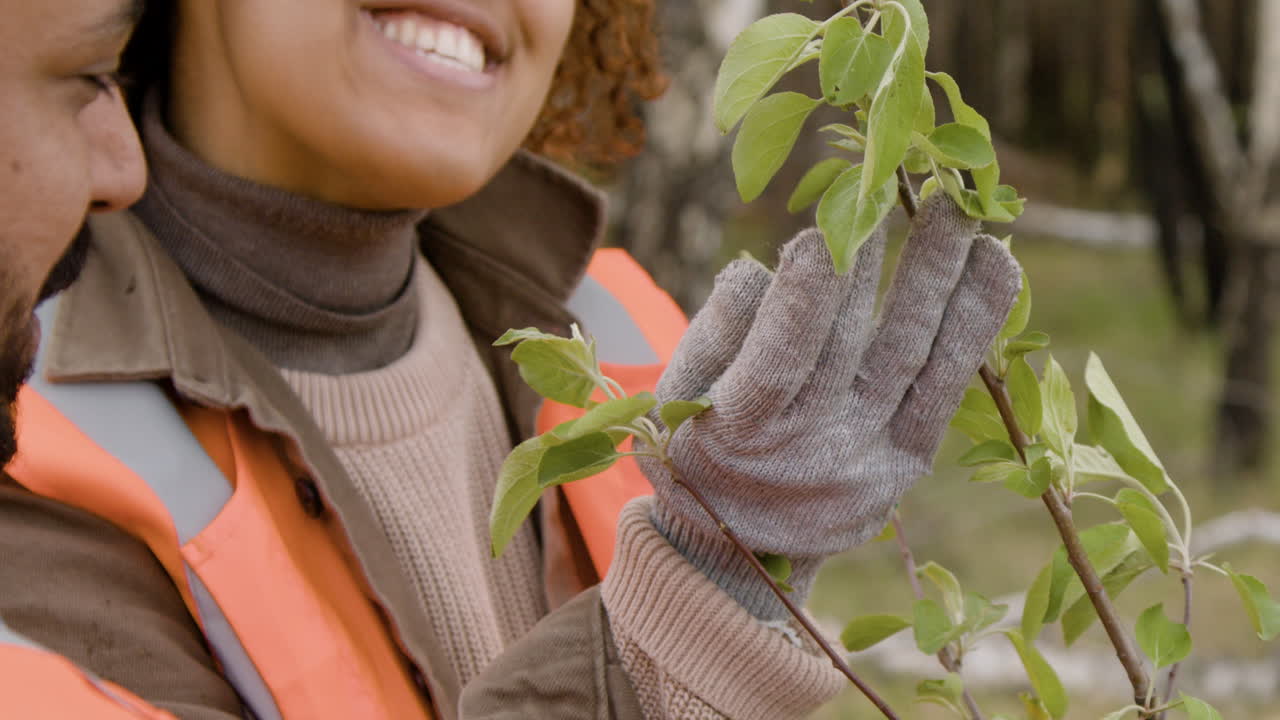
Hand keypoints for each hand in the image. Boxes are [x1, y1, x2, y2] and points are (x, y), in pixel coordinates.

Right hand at [641, 194, 1021, 618]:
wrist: (743, 549)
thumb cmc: (700, 448)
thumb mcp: (676, 401)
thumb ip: (713, 335)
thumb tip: (757, 269)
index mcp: (739, 435)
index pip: (776, 362)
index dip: (799, 300)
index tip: (817, 233)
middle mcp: (811, 449)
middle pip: (847, 345)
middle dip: (867, 260)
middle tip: (888, 182)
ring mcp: (868, 455)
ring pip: (907, 355)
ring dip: (933, 275)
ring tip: (952, 205)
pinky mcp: (909, 458)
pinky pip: (947, 386)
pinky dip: (974, 323)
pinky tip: (996, 261)